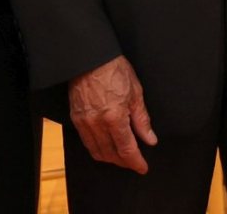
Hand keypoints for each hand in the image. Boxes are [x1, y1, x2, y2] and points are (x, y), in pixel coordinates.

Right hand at [68, 55, 156, 172]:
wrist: (91, 58)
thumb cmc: (114, 70)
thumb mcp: (135, 93)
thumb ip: (142, 120)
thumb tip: (150, 139)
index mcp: (115, 117)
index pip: (127, 149)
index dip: (136, 162)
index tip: (142, 167)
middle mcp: (97, 124)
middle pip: (111, 154)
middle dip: (124, 162)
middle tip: (134, 163)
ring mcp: (84, 122)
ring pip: (97, 151)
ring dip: (110, 158)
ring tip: (121, 157)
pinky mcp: (76, 119)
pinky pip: (86, 142)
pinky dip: (97, 149)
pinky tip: (105, 146)